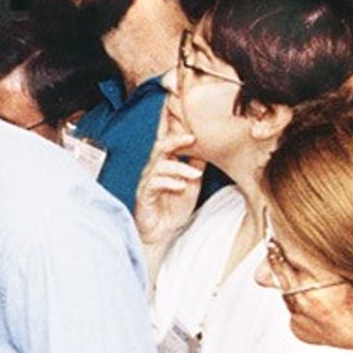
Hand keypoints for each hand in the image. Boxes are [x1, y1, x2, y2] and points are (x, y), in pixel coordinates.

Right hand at [132, 116, 203, 250]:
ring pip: (159, 164)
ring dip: (179, 167)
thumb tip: (207, 148)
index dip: (174, 127)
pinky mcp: (144, 195)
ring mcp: (148, 181)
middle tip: (192, 138)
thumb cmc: (173, 207)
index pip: (168, 140)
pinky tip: (181, 186)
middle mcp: (154, 168)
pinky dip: (170, 183)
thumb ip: (196, 165)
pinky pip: (154, 183)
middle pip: (161, 146)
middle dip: (175, 140)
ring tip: (195, 174)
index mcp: (166, 163)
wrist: (161, 233)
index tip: (187, 120)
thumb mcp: (192, 183)